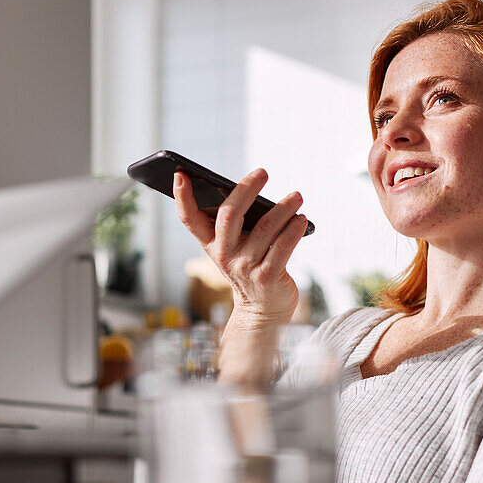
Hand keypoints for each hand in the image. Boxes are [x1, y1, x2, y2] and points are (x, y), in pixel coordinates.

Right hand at [173, 168, 307, 323]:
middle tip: (263, 172)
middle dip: (246, 189)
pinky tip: (302, 219)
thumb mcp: (235, 247)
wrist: (263, 310)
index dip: (182, 197)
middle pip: (229, 215)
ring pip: (264, 228)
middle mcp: (224, 254)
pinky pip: (283, 246)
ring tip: (296, 196)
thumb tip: (252, 187)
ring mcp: (245, 266)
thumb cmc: (250, 268)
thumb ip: (236, 222)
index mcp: (210, 244)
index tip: (180, 173)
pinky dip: (294, 230)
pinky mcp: (267, 276)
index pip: (190, 219)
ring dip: (283, 208)